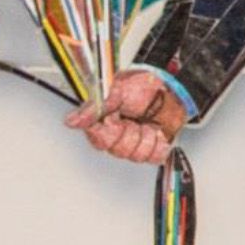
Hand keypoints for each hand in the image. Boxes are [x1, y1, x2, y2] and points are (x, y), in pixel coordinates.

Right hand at [69, 69, 184, 164]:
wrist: (173, 89)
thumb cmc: (144, 85)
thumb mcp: (116, 90)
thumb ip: (94, 107)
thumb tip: (71, 121)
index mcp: (103, 120)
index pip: (97, 138)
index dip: (108, 130)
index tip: (115, 118)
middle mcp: (116, 133)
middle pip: (116, 150)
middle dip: (129, 132)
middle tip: (133, 118)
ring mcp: (133, 142)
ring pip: (134, 156)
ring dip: (145, 137)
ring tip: (148, 122)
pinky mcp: (150, 149)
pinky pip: (151, 159)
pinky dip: (159, 145)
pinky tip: (158, 132)